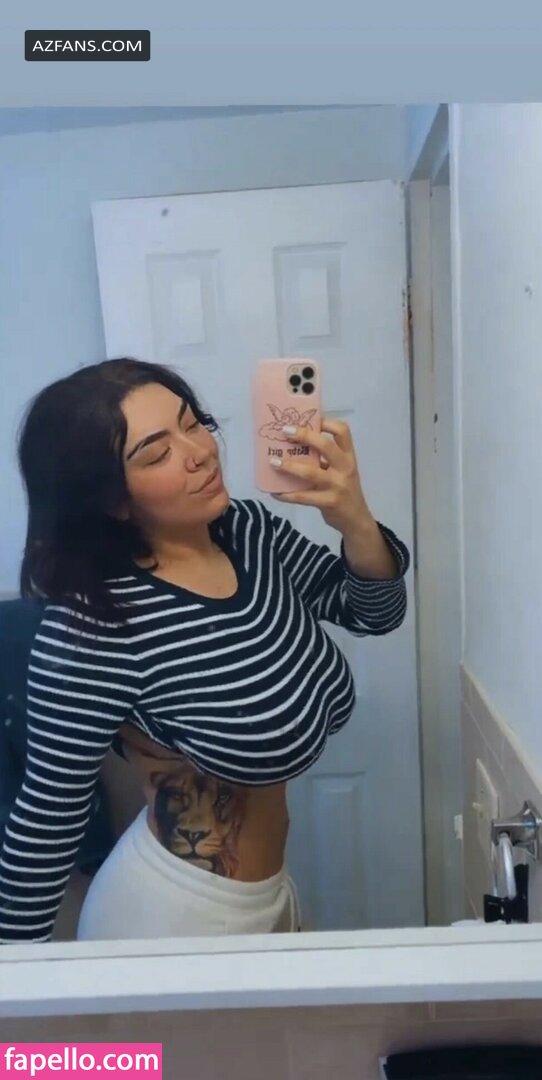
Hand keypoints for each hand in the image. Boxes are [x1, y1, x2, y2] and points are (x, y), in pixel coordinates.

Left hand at [269, 417, 373, 532]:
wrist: (356, 519)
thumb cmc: (344, 490)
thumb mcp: (341, 471)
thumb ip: (325, 460)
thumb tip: (295, 446)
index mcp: (348, 457)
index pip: (343, 432)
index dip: (327, 422)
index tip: (309, 419)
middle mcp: (345, 468)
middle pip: (326, 446)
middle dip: (304, 435)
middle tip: (285, 431)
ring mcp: (337, 486)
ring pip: (310, 472)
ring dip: (289, 466)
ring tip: (273, 462)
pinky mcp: (329, 502)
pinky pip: (303, 497)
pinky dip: (286, 494)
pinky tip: (275, 492)